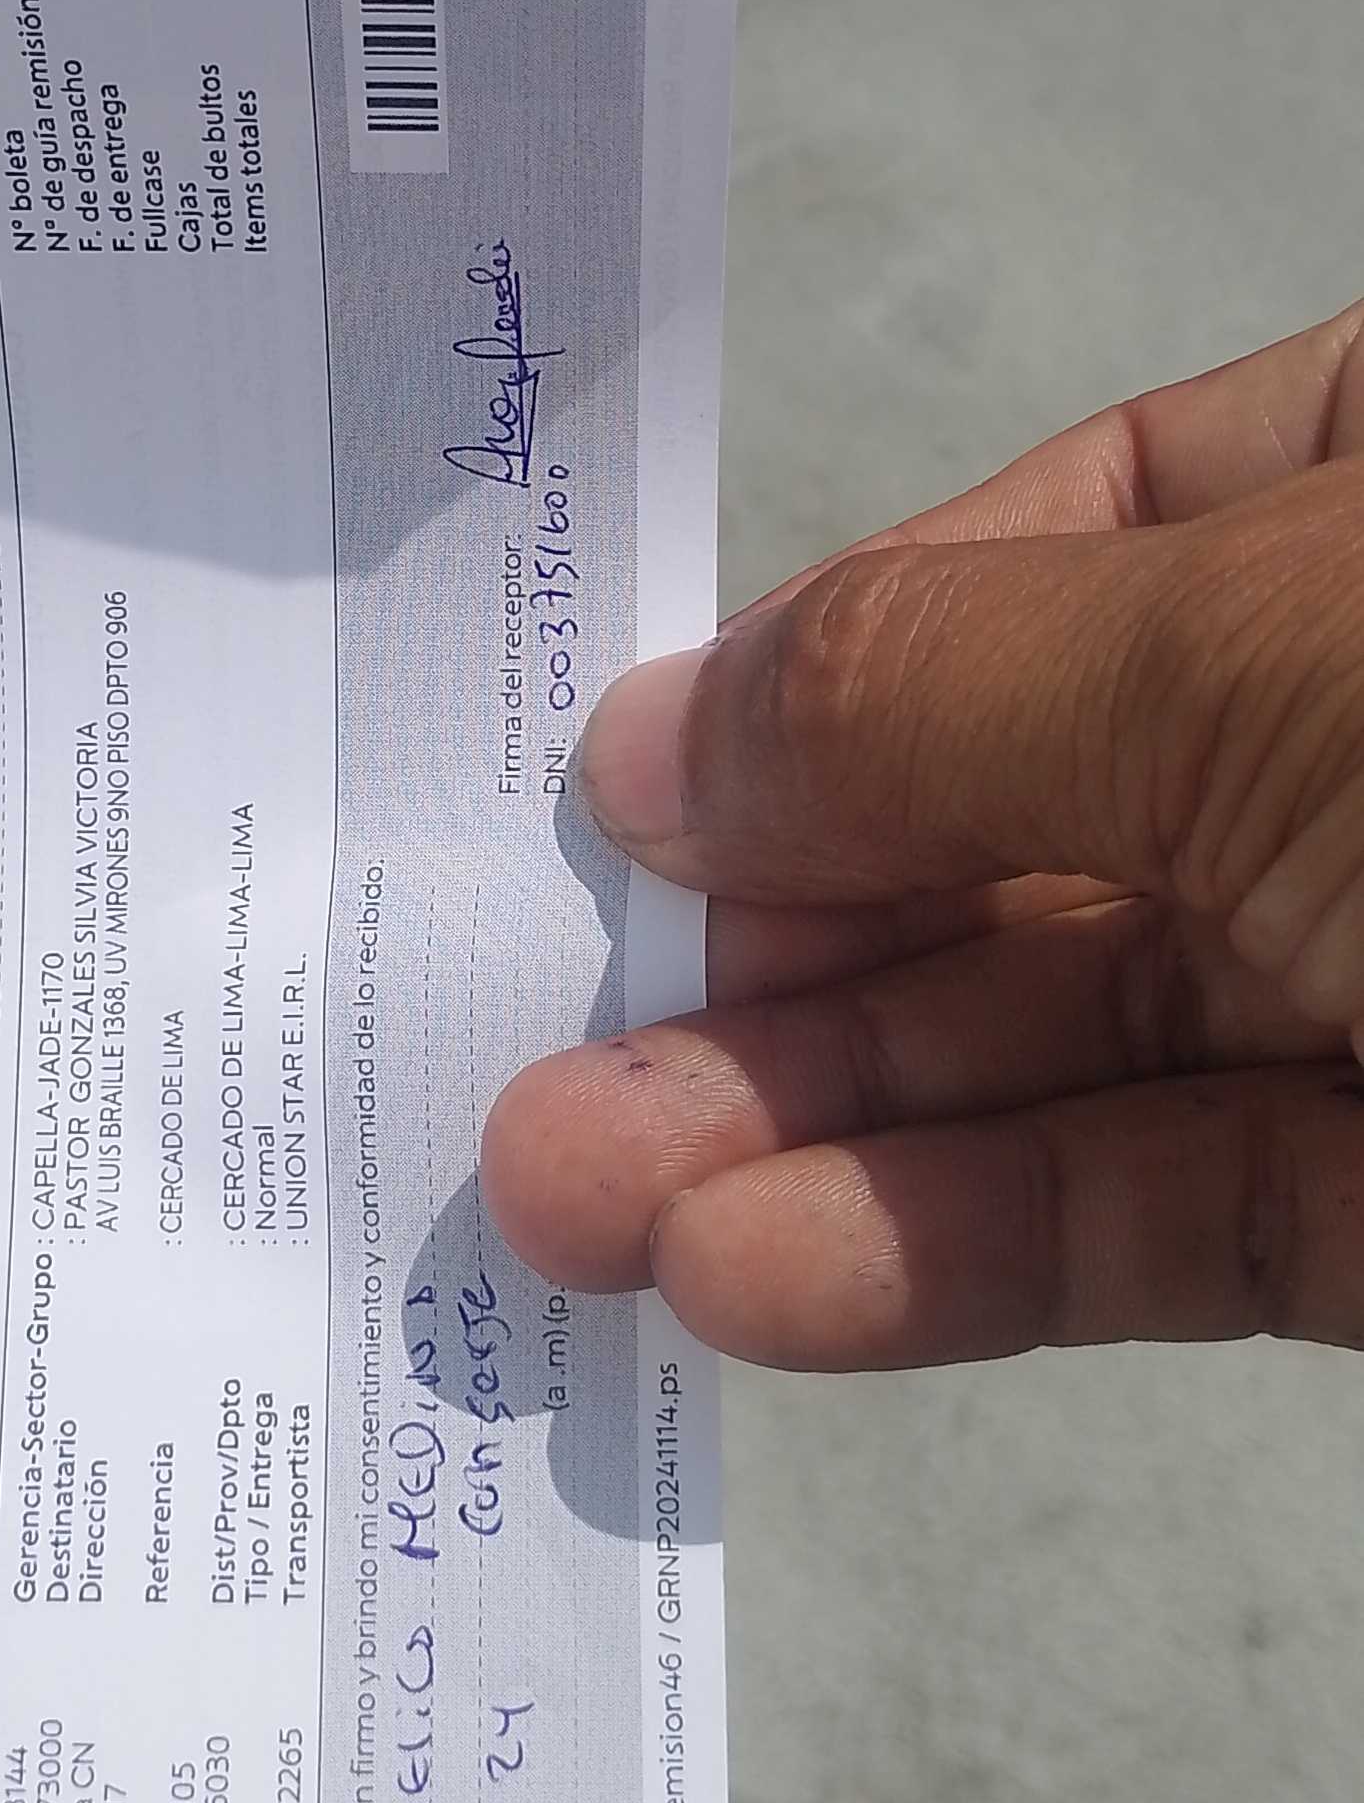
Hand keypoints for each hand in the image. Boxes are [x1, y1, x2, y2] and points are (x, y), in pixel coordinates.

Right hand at [482, 305, 1363, 1367]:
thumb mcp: (1263, 648)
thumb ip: (933, 696)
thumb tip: (657, 745)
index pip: (1085, 527)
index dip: (846, 661)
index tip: (638, 791)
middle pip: (1034, 811)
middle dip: (774, 943)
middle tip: (539, 1051)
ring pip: (1079, 1035)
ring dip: (815, 1126)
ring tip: (569, 1195)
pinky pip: (1177, 1206)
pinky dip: (968, 1249)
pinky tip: (757, 1275)